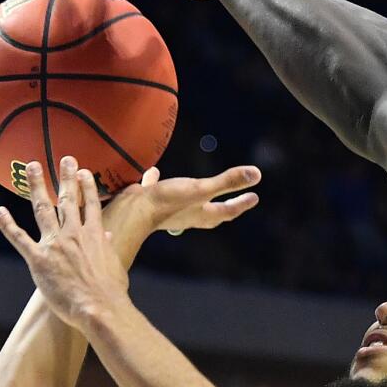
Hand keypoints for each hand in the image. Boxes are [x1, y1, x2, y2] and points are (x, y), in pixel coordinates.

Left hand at [0, 156, 129, 328]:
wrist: (99, 306)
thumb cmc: (111, 291)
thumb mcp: (115, 265)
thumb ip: (108, 248)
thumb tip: (108, 235)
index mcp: (95, 235)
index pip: (91, 204)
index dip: (88, 187)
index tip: (85, 172)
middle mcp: (74, 234)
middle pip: (68, 200)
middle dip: (66, 177)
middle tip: (65, 159)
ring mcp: (55, 244)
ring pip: (43, 209)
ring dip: (37, 187)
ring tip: (33, 168)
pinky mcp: (38, 259)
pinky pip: (19, 238)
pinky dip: (7, 224)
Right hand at [105, 165, 260, 239]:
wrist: (130, 212)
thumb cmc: (167, 202)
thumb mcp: (201, 189)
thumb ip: (227, 182)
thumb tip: (257, 175)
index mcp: (201, 214)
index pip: (227, 210)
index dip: (241, 203)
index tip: (254, 197)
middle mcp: (186, 215)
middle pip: (209, 212)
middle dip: (221, 206)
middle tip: (233, 201)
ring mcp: (167, 209)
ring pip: (184, 203)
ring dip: (193, 197)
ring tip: (197, 189)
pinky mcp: (149, 201)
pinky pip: (156, 190)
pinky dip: (157, 181)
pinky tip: (153, 171)